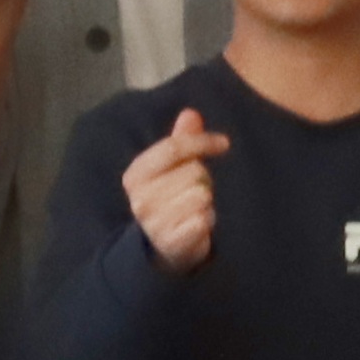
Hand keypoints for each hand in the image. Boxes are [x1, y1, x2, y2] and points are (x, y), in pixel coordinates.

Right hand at [121, 107, 226, 268]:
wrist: (163, 246)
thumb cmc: (170, 198)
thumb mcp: (171, 167)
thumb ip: (180, 140)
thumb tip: (190, 113)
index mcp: (136, 174)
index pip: (174, 146)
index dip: (202, 141)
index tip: (223, 143)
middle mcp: (140, 198)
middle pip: (193, 171)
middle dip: (204, 178)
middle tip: (196, 190)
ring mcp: (154, 222)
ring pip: (201, 194)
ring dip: (206, 201)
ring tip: (196, 208)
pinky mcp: (171, 241)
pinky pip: (204, 219)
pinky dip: (207, 221)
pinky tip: (198, 225)